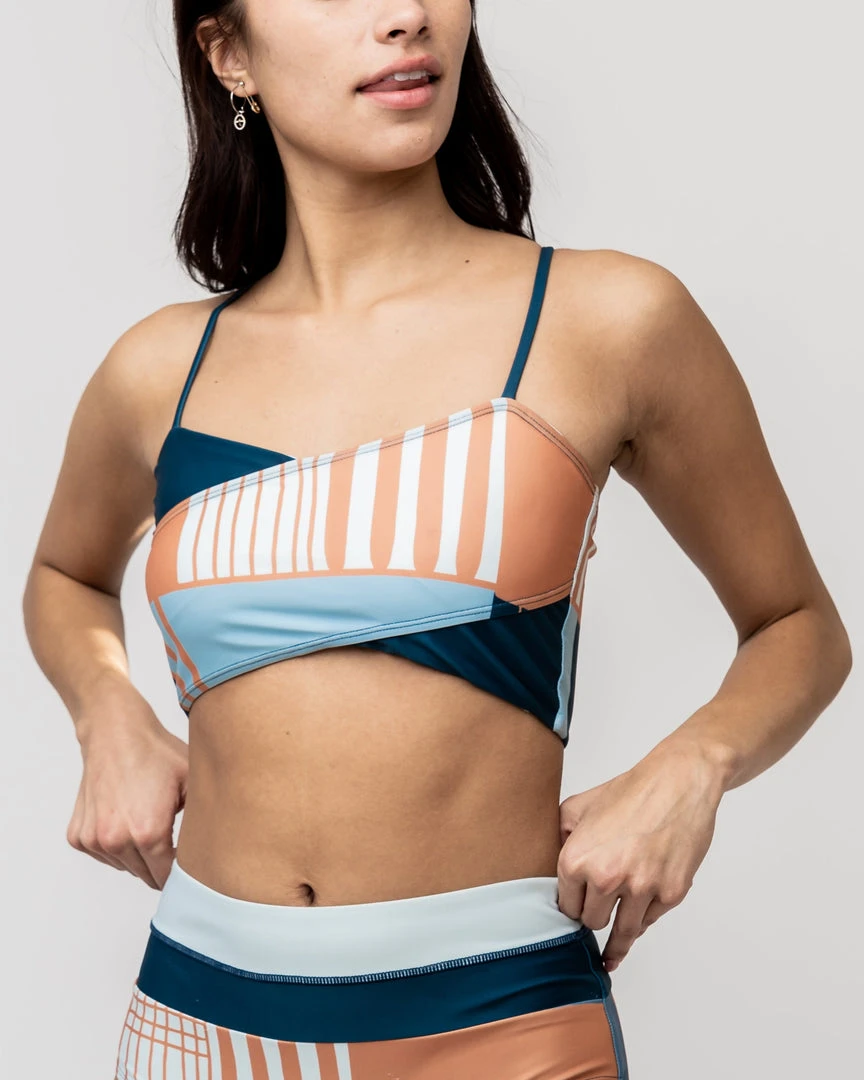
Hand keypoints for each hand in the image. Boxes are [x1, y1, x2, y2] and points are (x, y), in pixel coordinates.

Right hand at [67, 682, 187, 888]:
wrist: (115, 731)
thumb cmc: (156, 753)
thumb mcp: (194, 782)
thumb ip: (205, 820)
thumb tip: (221, 847)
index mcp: (148, 833)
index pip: (168, 877)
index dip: (183, 873)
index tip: (192, 864)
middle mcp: (116, 841)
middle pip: (146, 876)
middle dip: (162, 865)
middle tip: (174, 841)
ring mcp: (94, 840)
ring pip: (126, 867)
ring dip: (139, 856)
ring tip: (148, 822)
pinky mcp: (78, 836)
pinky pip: (104, 855)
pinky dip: (117, 846)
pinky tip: (127, 819)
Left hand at [557, 739, 724, 971]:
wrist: (678, 782)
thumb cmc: (631, 791)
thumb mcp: (579, 806)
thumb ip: (558, 837)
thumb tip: (546, 860)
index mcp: (577, 859)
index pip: (565, 906)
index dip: (570, 907)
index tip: (574, 914)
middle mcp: (606, 878)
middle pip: (592, 922)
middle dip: (594, 916)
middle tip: (596, 915)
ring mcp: (641, 888)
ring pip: (622, 932)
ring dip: (617, 940)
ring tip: (609, 958)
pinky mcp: (671, 893)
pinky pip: (650, 920)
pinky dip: (645, 917)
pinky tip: (640, 913)